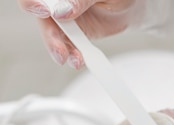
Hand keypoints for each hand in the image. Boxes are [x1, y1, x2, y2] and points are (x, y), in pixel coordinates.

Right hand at [19, 0, 142, 67]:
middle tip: (59, 48)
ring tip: (74, 60)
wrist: (129, 6)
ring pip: (53, 36)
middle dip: (49, 35)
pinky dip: (73, 56)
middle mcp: (56, 3)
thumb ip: (81, 0)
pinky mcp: (72, 35)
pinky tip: (80, 60)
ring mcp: (62, 20)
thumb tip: (62, 11)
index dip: (33, 3)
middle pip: (42, 18)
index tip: (44, 11)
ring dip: (60, 50)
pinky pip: (68, 47)